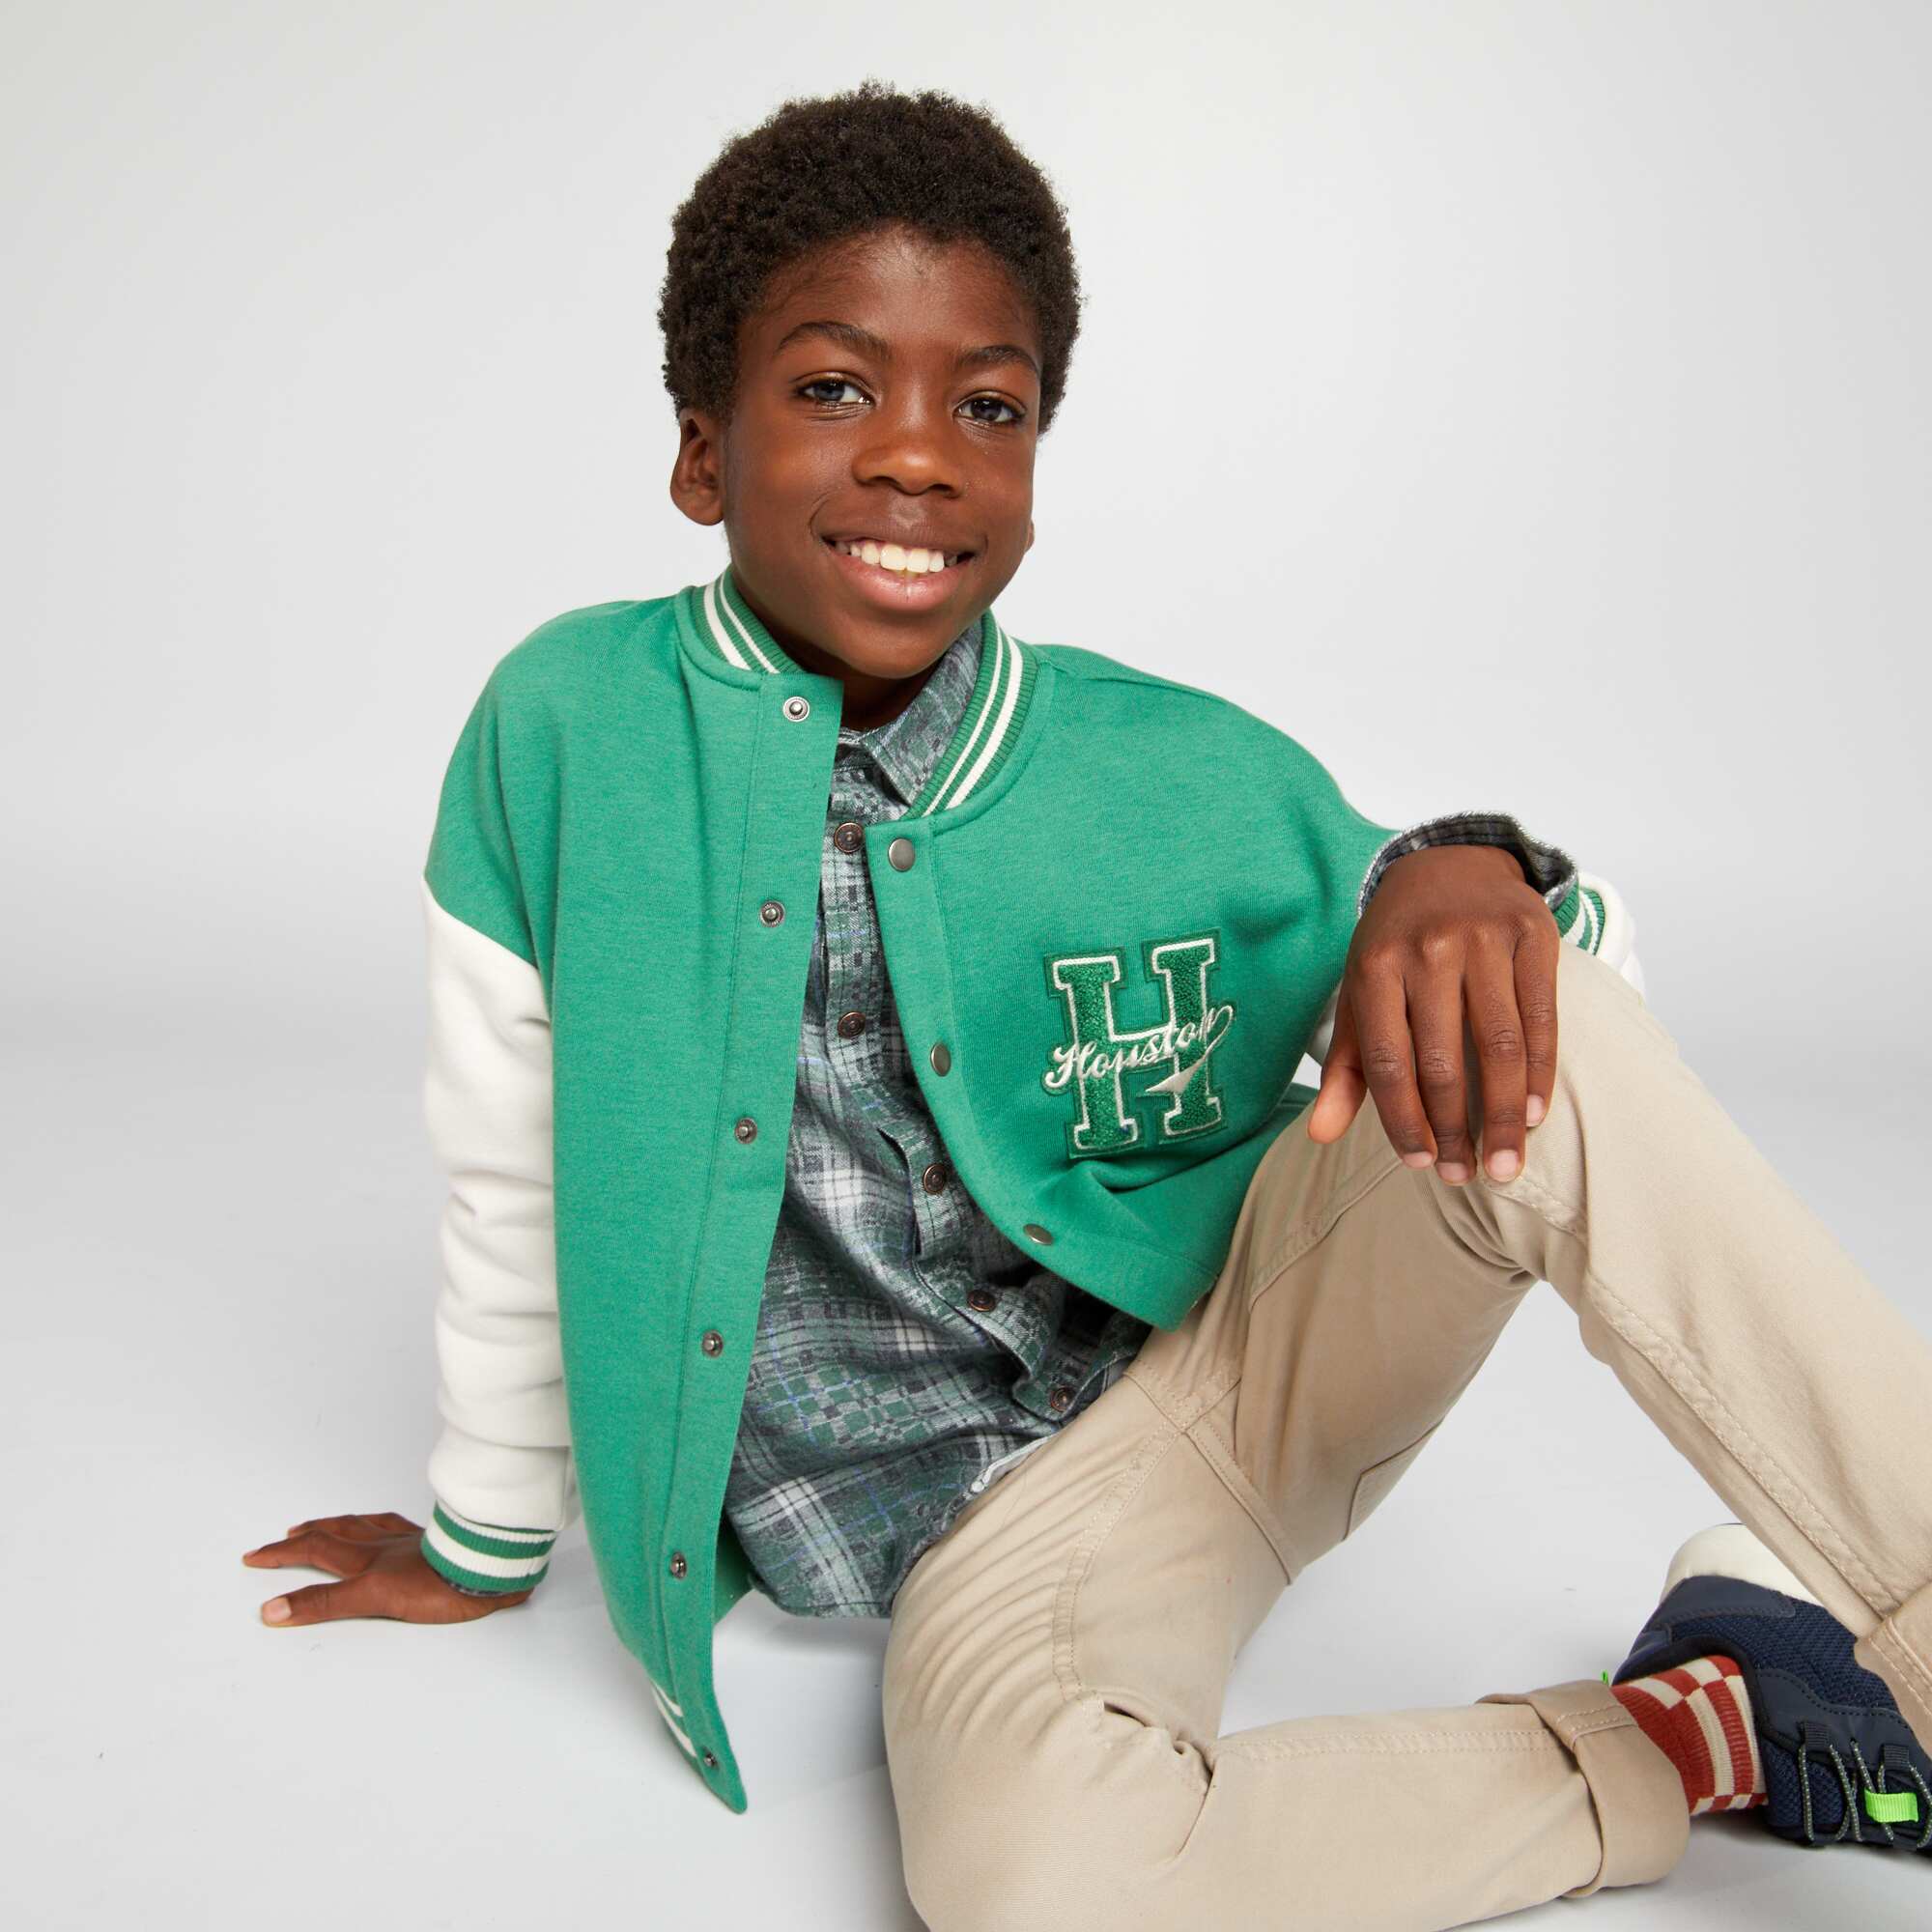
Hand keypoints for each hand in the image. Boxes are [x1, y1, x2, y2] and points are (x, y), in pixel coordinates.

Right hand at [241, 1511, 532, 1625]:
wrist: (487, 1569)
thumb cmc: (438, 1586)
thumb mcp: (372, 1599)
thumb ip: (324, 1604)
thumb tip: (273, 1610)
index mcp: (366, 1561)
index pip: (315, 1553)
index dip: (282, 1555)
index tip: (254, 1556)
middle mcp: (383, 1546)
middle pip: (333, 1536)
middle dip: (300, 1539)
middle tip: (279, 1539)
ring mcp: (408, 1543)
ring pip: (363, 1526)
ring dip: (334, 1525)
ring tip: (318, 1525)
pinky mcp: (431, 1544)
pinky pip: (396, 1526)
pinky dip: (378, 1523)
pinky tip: (380, 1524)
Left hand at [1304, 844, 1558, 1184]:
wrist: (1449, 864)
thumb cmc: (1396, 946)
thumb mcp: (1360, 994)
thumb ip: (1346, 1066)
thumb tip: (1319, 1135)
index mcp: (1375, 966)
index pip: (1388, 1062)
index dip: (1403, 1120)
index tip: (1419, 1164)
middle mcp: (1428, 949)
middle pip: (1442, 1060)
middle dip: (1454, 1129)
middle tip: (1466, 1175)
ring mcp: (1483, 938)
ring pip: (1497, 1046)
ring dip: (1503, 1115)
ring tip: (1504, 1164)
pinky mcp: (1532, 933)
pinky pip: (1540, 1018)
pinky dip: (1538, 1073)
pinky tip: (1533, 1114)